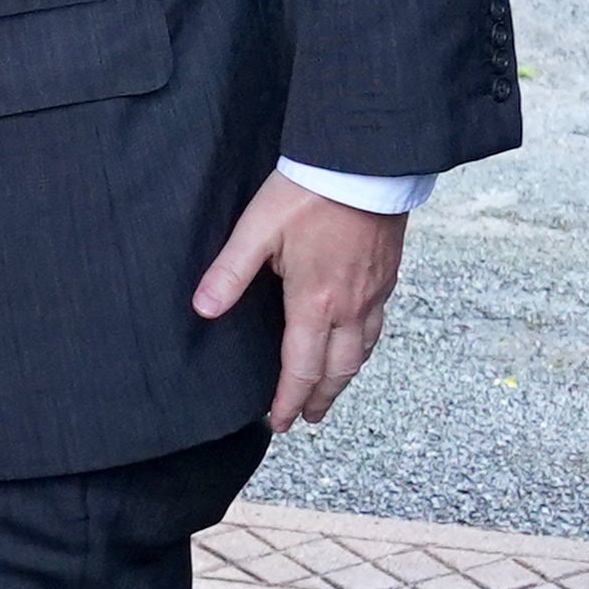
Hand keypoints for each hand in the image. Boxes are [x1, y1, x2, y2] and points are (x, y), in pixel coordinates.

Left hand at [193, 169, 407, 433]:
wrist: (362, 166)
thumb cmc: (307, 194)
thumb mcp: (256, 230)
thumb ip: (229, 273)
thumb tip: (202, 310)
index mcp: (315, 304)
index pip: (301, 368)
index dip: (288, 399)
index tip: (278, 422)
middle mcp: (351, 308)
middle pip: (338, 371)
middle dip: (320, 399)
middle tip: (307, 419)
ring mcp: (374, 294)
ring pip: (363, 352)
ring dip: (344, 378)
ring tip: (330, 391)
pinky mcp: (387, 277)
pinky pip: (377, 327)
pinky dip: (363, 348)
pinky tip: (356, 343)